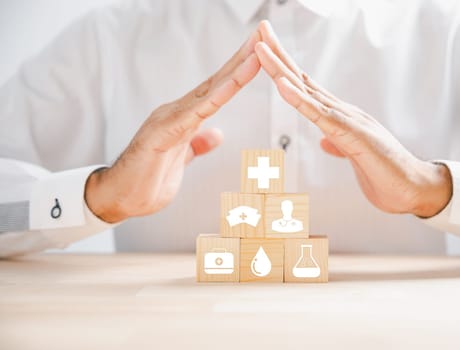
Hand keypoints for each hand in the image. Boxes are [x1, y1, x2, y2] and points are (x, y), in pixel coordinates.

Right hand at [85, 28, 261, 222]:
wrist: (118, 198)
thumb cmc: (146, 181)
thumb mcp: (181, 161)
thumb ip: (196, 145)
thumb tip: (216, 134)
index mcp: (184, 118)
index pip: (217, 90)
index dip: (239, 71)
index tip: (260, 53)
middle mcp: (178, 112)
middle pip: (217, 81)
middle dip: (243, 57)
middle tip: (264, 33)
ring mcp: (169, 119)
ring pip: (210, 91)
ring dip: (236, 70)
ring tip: (256, 49)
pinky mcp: (163, 132)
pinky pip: (196, 112)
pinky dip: (217, 96)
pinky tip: (233, 82)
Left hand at [254, 21, 451, 216]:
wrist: (416, 189)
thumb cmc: (387, 175)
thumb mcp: (354, 158)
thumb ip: (340, 145)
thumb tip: (326, 140)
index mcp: (339, 117)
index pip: (306, 88)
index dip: (284, 69)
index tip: (266, 50)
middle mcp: (342, 112)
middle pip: (303, 80)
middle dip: (279, 55)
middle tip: (260, 30)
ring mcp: (348, 120)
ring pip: (307, 91)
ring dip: (281, 69)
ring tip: (261, 48)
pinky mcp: (352, 135)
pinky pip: (321, 116)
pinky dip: (300, 100)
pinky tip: (283, 86)